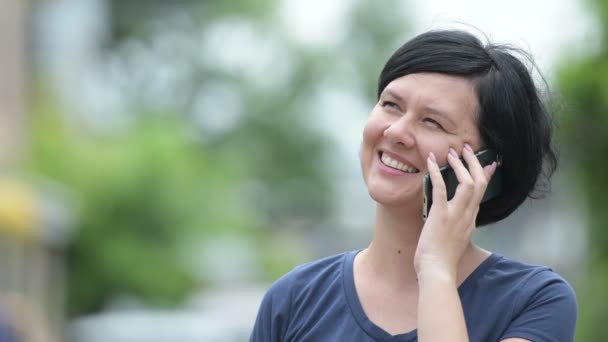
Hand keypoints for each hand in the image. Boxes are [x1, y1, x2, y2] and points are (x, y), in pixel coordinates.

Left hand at [414, 144, 496, 281]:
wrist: (437, 273)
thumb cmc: (441, 261)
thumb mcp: (454, 240)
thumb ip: (457, 228)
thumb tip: (455, 221)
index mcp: (470, 221)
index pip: (481, 193)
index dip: (485, 176)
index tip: (489, 163)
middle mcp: (467, 216)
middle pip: (479, 184)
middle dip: (474, 164)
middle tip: (467, 149)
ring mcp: (456, 215)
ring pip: (467, 183)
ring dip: (460, 165)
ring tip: (452, 152)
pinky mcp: (440, 216)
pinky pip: (441, 189)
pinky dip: (436, 172)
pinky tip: (430, 161)